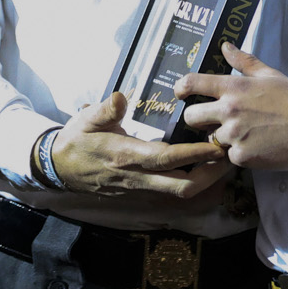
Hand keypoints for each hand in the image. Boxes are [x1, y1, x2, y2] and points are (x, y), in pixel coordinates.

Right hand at [49, 93, 231, 198]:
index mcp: (126, 155)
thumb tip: (122, 97)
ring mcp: (138, 187)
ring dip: (202, 179)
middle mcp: (137, 176)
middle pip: (181, 185)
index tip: (217, 146)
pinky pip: (169, 190)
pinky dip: (188, 180)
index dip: (194, 154)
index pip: (167, 159)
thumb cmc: (76, 139)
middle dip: (209, 175)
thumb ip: (106, 109)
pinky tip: (200, 167)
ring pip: (178, 191)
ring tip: (221, 161)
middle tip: (229, 156)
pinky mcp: (138, 191)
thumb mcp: (87, 118)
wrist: (59, 167)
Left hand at [177, 43, 287, 167]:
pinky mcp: (241, 157)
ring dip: (222, 138)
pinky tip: (255, 147)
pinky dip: (238, 154)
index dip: (180, 88)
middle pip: (190, 117)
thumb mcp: (269, 75)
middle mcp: (229, 110)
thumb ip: (243, 61)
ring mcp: (234, 135)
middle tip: (213, 120)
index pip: (192, 83)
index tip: (180, 93)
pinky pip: (228, 156)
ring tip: (244, 134)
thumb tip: (225, 46)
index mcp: (234, 87)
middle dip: (198, 119)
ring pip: (210, 139)